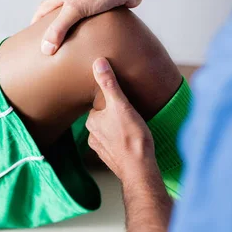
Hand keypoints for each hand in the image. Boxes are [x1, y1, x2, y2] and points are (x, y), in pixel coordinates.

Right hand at [32, 0, 147, 55]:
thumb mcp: (75, 9)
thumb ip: (59, 28)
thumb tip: (45, 48)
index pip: (42, 9)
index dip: (36, 23)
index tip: (31, 38)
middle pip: (57, 14)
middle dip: (51, 28)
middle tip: (48, 45)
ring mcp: (88, 0)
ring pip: (74, 18)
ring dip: (70, 31)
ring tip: (66, 48)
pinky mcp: (102, 7)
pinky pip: (89, 22)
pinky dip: (86, 32)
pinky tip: (88, 43)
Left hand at [86, 58, 157, 184]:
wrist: (139, 169)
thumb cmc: (132, 137)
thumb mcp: (121, 105)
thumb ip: (109, 83)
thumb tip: (98, 62)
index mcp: (92, 121)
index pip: (98, 105)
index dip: (111, 101)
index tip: (121, 101)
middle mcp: (92, 135)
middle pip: (104, 118)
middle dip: (115, 116)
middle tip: (130, 114)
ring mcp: (101, 149)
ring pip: (109, 132)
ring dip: (118, 130)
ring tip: (133, 128)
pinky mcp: (111, 159)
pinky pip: (115, 146)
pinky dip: (122, 142)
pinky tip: (132, 141)